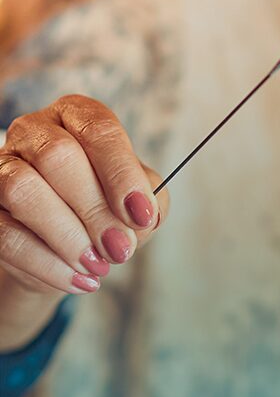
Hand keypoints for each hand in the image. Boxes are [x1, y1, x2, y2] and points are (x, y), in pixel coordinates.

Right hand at [0, 95, 167, 336]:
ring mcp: (2, 167)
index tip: (141, 215)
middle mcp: (35, 131)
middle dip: (93, 208)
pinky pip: (5, 235)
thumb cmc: (111, 207)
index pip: (99, 131)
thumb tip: (139, 218)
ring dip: (65, 234)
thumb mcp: (140, 197)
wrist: (71, 244)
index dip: (121, 174)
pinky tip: (77, 280)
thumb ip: (148, 200)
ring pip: (21, 189)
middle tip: (120, 248)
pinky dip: (45, 263)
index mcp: (78, 115)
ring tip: (98, 266)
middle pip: (57, 156)